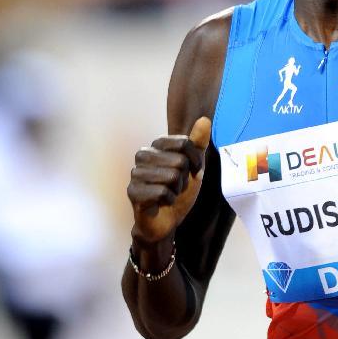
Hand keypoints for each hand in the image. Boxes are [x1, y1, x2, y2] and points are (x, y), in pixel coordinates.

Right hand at [127, 117, 211, 244]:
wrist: (167, 219)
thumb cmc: (179, 190)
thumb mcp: (194, 165)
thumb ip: (198, 143)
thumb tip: (204, 119)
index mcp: (157, 145)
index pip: (185, 143)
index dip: (195, 160)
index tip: (192, 170)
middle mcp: (143, 155)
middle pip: (179, 161)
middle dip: (185, 178)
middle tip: (177, 185)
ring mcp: (136, 173)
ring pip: (171, 176)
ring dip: (177, 190)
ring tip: (170, 193)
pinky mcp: (132, 191)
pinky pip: (162, 192)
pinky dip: (169, 200)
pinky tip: (162, 202)